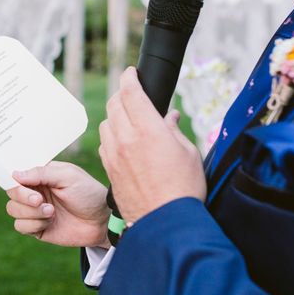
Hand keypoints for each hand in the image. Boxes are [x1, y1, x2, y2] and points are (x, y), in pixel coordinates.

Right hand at [6, 161, 110, 247]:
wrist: (102, 221)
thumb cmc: (88, 193)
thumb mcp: (68, 176)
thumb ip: (41, 173)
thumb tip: (15, 174)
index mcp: (40, 175)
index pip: (16, 174)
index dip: (15, 179)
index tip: (23, 183)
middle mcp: (34, 191)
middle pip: (11, 193)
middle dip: (23, 197)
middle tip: (40, 200)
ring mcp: (34, 210)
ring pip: (13, 209)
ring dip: (30, 212)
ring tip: (51, 212)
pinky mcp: (37, 228)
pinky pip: (21, 226)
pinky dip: (33, 224)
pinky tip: (49, 222)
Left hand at [99, 67, 206, 223]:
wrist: (165, 222)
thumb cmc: (183, 189)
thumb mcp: (189, 153)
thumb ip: (174, 130)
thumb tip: (169, 117)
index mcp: (148, 130)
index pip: (131, 92)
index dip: (129, 77)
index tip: (131, 72)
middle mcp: (126, 138)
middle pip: (114, 104)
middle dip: (122, 94)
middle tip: (131, 93)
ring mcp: (114, 154)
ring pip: (106, 122)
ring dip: (115, 115)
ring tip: (128, 117)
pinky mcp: (109, 169)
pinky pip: (104, 142)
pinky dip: (111, 134)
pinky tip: (122, 140)